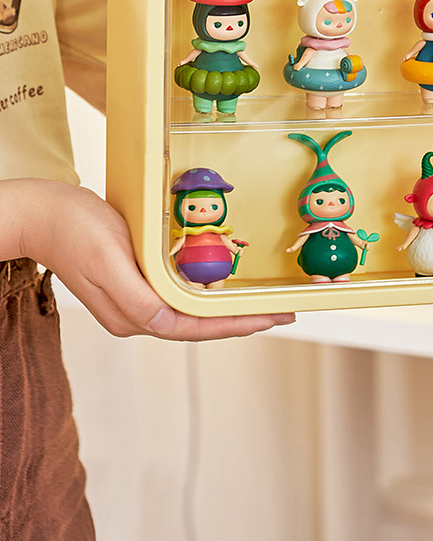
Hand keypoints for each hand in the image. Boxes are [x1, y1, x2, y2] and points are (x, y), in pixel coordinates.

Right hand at [7, 181, 294, 340]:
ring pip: (190, 312)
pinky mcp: (131, 283)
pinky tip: (221, 282)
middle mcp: (135, 315)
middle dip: (239, 320)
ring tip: (260, 303)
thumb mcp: (109, 257)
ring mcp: (132, 301)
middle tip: (281, 312)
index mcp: (132, 315)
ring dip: (224, 308)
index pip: (195, 328)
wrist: (42, 212)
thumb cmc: (74, 228)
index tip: (270, 319)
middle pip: (197, 324)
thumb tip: (165, 321)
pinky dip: (203, 292)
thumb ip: (137, 296)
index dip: (235, 325)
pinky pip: (177, 295)